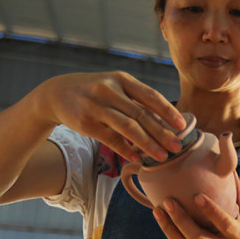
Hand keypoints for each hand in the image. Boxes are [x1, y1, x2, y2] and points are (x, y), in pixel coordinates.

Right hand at [36, 71, 185, 162]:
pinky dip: (125, 150)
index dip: (167, 111)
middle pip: (141, 114)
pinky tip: (137, 159)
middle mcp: (109, 90)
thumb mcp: (115, 87)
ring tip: (162, 157)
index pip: (150, 95)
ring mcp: (96, 106)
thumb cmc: (96, 92)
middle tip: (177, 147)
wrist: (57, 93)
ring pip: (127, 127)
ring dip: (147, 144)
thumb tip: (166, 121)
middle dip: (162, 132)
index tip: (182, 125)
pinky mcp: (86, 123)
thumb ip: (137, 100)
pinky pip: (111, 139)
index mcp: (122, 79)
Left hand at [153, 170, 239, 238]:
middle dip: (180, 219)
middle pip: (196, 236)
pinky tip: (161, 217)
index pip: (222, 222)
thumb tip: (230, 170)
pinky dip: (169, 231)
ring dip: (168, 227)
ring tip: (157, 210)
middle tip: (168, 201)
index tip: (197, 196)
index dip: (210, 210)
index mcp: (236, 235)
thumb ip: (237, 195)